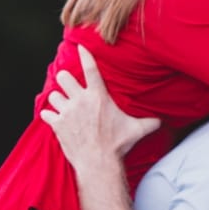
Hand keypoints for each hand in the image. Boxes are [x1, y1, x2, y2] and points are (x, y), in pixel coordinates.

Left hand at [40, 47, 160, 169]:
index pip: (90, 69)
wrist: (99, 162)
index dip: (84, 55)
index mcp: (98, 96)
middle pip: (63, 77)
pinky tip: (52, 118)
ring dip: (57, 99)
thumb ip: (149, 122)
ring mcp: (67, 112)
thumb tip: (162, 121)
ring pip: (53, 95)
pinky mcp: (57, 125)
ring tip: (62, 104)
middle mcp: (80, 100)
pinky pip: (46, 113)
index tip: (79, 47)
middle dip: (65, 80)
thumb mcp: (136, 130)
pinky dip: (48, 115)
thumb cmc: (117, 144)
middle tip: (68, 86)